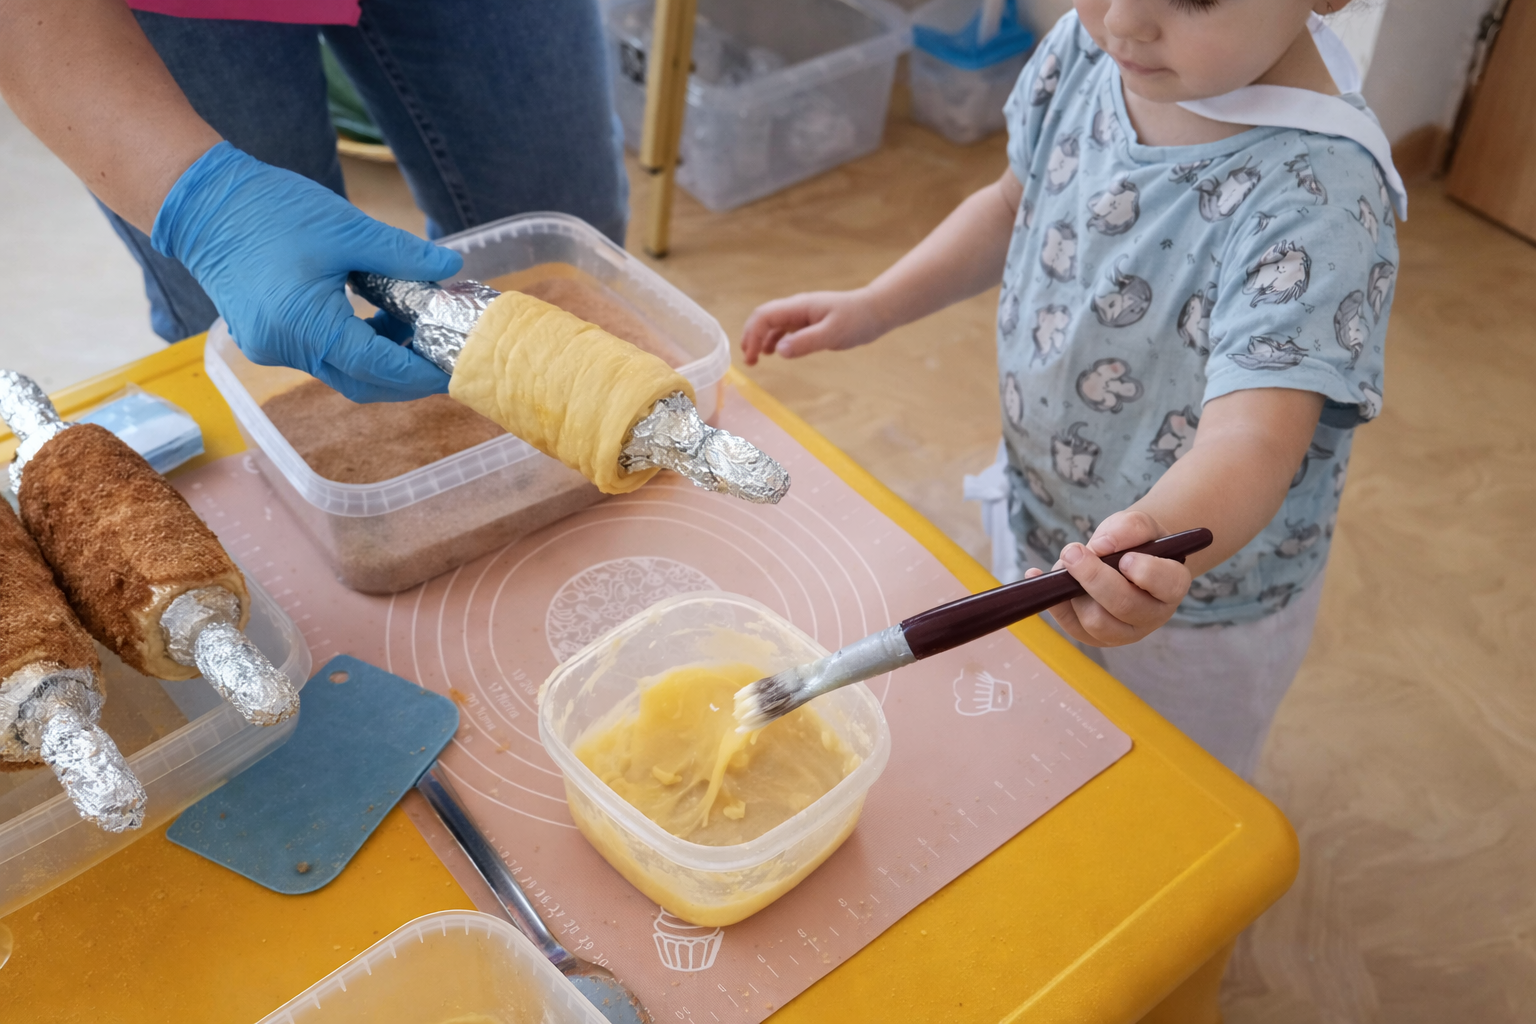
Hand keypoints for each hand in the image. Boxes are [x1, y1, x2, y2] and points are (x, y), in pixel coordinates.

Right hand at [151, 142, 462, 401]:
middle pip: (360, 383)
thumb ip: (403, 254)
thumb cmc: (270, 210)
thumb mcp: (348, 228)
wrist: (202, 203)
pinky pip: (322, 357)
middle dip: (406, 376)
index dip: (420, 372)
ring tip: (418, 328)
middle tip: (445, 354)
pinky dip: (355, 348)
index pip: (376, 367)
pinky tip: (381, 320)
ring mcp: (272, 350)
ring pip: (342, 372)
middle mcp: (284, 349)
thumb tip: (451, 266)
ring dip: (382, 360)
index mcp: (303, 325)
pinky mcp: (267, 341)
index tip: (454, 367)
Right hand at [740, 289, 886, 365]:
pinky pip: (784, 330)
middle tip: (748, 360)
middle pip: (763, 318)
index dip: (752, 335)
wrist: (875, 311)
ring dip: (760, 339)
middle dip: (750, 337)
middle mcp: (796, 308)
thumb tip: (778, 350)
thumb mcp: (833, 333)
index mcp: (799, 306)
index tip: (751, 356)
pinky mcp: (808, 323)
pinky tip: (773, 353)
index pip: (765, 316)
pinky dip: (774, 340)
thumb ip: (806, 342)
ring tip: (755, 360)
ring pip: (772, 324)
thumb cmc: (857, 320)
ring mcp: (802, 315)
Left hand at [1026, 510, 1192, 646]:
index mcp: (1172, 585)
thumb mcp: (1138, 524)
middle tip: (1072, 551)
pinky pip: (1070, 625)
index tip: (1124, 557)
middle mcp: (1152, 615)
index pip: (1168, 585)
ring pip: (1096, 622)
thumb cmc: (1135, 542)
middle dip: (1094, 578)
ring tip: (1067, 560)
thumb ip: (1129, 528)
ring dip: (1074, 590)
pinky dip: (1051, 601)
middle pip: (1124, 606)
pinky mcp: (1096, 637)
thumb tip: (1100, 547)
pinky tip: (1036, 575)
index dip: (1145, 572)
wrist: (1124, 557)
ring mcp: (1124, 632)